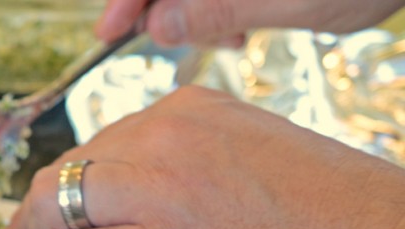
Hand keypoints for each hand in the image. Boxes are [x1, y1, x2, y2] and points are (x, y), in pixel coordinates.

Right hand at [95, 0, 404, 46]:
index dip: (128, 0)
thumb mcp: (298, 0)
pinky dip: (225, 1)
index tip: (110, 32)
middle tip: (178, 44)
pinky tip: (245, 22)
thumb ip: (223, 11)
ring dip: (198, 8)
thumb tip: (160, 27)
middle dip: (165, 6)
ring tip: (232, 40)